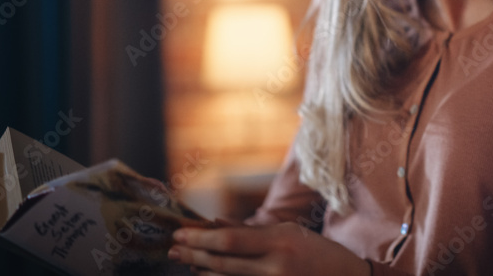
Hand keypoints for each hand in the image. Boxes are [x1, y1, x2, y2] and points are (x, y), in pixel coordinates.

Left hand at [169, 222, 370, 275]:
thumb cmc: (320, 253)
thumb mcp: (290, 232)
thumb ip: (253, 230)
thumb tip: (216, 222)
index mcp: (280, 242)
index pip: (231, 239)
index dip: (201, 237)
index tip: (180, 232)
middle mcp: (275, 267)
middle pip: (223, 262)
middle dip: (193, 253)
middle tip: (172, 247)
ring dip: (201, 269)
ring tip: (184, 259)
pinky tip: (206, 274)